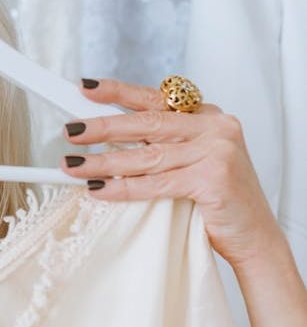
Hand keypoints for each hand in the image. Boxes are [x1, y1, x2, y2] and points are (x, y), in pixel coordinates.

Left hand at [61, 77, 284, 271]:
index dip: (117, 92)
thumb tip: (105, 139)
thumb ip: (161, 145)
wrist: (255, 238)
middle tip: (71, 131)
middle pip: (146, 123)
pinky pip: (156, 183)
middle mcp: (214, 127)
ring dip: (103, 162)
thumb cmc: (218, 200)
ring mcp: (217, 151)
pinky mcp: (214, 179)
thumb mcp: (191, 161)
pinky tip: (98, 189)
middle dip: (102, 128)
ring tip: (73, 166)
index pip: (155, 99)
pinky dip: (123, 188)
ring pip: (146, 156)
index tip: (85, 88)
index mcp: (207, 117)